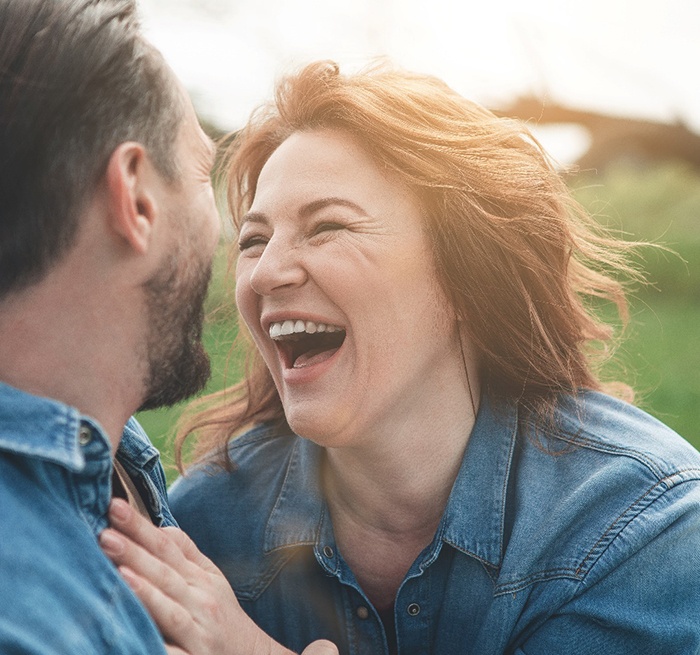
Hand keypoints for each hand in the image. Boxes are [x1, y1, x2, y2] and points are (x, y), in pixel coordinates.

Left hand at [100, 499, 337, 654]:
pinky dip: (155, 640)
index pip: (167, 546)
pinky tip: (135, 630)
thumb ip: (186, 553)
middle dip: (135, 550)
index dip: (141, 527)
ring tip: (118, 570)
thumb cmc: (224, 617)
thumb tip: (161, 527)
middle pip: (164, 572)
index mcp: (200, 578)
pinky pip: (171, 651)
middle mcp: (200, 600)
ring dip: (144, 589)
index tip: (114, 506)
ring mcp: (198, 632)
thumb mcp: (211, 579)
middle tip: (105, 530)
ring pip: (169, 608)